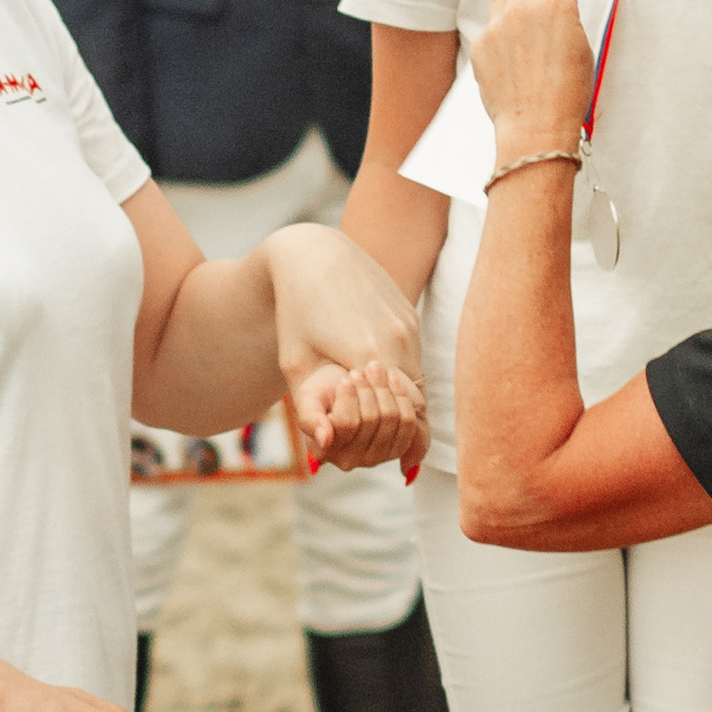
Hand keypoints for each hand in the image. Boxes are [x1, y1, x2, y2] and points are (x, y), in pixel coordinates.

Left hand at [267, 225, 425, 458]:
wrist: (311, 253)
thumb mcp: (294, 365)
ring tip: (378, 411)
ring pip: (418, 379)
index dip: (396, 441)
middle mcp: (400, 340)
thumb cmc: (294, 312)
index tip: (392, 458)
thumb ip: (311, 411)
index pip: (401, 417)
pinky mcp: (408, 313)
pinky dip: (402, 376)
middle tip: (385, 442)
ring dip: (402, 400)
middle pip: (416, 402)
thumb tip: (324, 451)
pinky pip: (414, 357)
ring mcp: (409, 324)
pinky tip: (379, 379)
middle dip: (400, 424)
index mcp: (371, 355)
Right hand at [293, 354, 428, 475]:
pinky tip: (391, 380)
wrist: (340, 388)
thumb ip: (310, 419)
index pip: (346, 423)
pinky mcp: (397, 448)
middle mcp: (349, 460)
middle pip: (371, 419)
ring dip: (384, 388)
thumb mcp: (307, 399)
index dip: (348, 396)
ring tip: (374, 371)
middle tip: (359, 371)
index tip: (345, 379)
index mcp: (324, 451)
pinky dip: (402, 396)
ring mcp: (375, 457)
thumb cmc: (321, 392)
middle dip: (367, 388)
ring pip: (391, 418)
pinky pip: (409, 423)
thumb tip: (325, 439)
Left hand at [466, 0, 591, 157]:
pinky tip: (513, 58)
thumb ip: (566, 18)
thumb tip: (557, 6)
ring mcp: (498, 25)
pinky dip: (501, 34)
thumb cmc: (566, 94)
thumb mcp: (581, 48)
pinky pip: (492, 27)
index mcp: (558, 6)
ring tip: (526, 30)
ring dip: (515, 3)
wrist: (535, 127)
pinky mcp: (480, 44)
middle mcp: (524, 8)